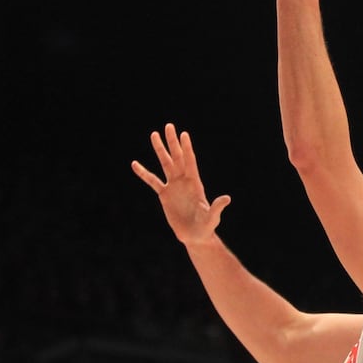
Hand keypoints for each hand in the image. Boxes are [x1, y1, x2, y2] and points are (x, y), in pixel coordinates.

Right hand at [132, 123, 230, 245]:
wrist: (195, 236)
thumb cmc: (206, 227)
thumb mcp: (212, 218)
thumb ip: (217, 208)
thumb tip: (226, 198)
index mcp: (195, 184)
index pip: (190, 162)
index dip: (187, 149)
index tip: (183, 134)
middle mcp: (184, 181)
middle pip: (177, 158)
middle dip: (172, 143)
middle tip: (168, 126)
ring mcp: (174, 187)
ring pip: (165, 164)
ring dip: (160, 150)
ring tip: (153, 134)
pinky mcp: (164, 195)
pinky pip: (152, 181)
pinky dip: (144, 173)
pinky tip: (135, 164)